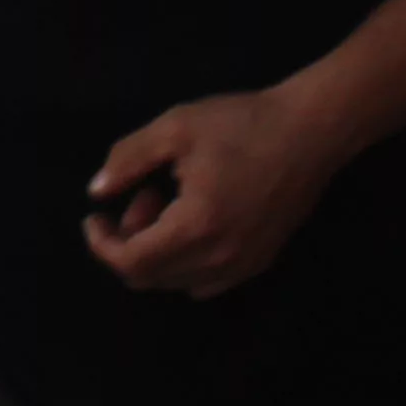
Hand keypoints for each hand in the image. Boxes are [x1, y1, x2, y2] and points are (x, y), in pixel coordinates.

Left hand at [82, 86, 352, 298]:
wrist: (311, 131)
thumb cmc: (242, 124)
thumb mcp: (176, 128)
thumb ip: (128, 159)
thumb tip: (96, 191)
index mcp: (195, 227)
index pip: (131, 262)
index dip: (102, 245)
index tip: (94, 218)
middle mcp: (219, 258)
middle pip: (150, 277)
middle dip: (130, 241)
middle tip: (142, 195)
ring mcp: (242, 266)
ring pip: (176, 281)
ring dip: (157, 251)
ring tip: (169, 203)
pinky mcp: (259, 263)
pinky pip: (206, 282)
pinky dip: (184, 262)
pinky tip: (193, 224)